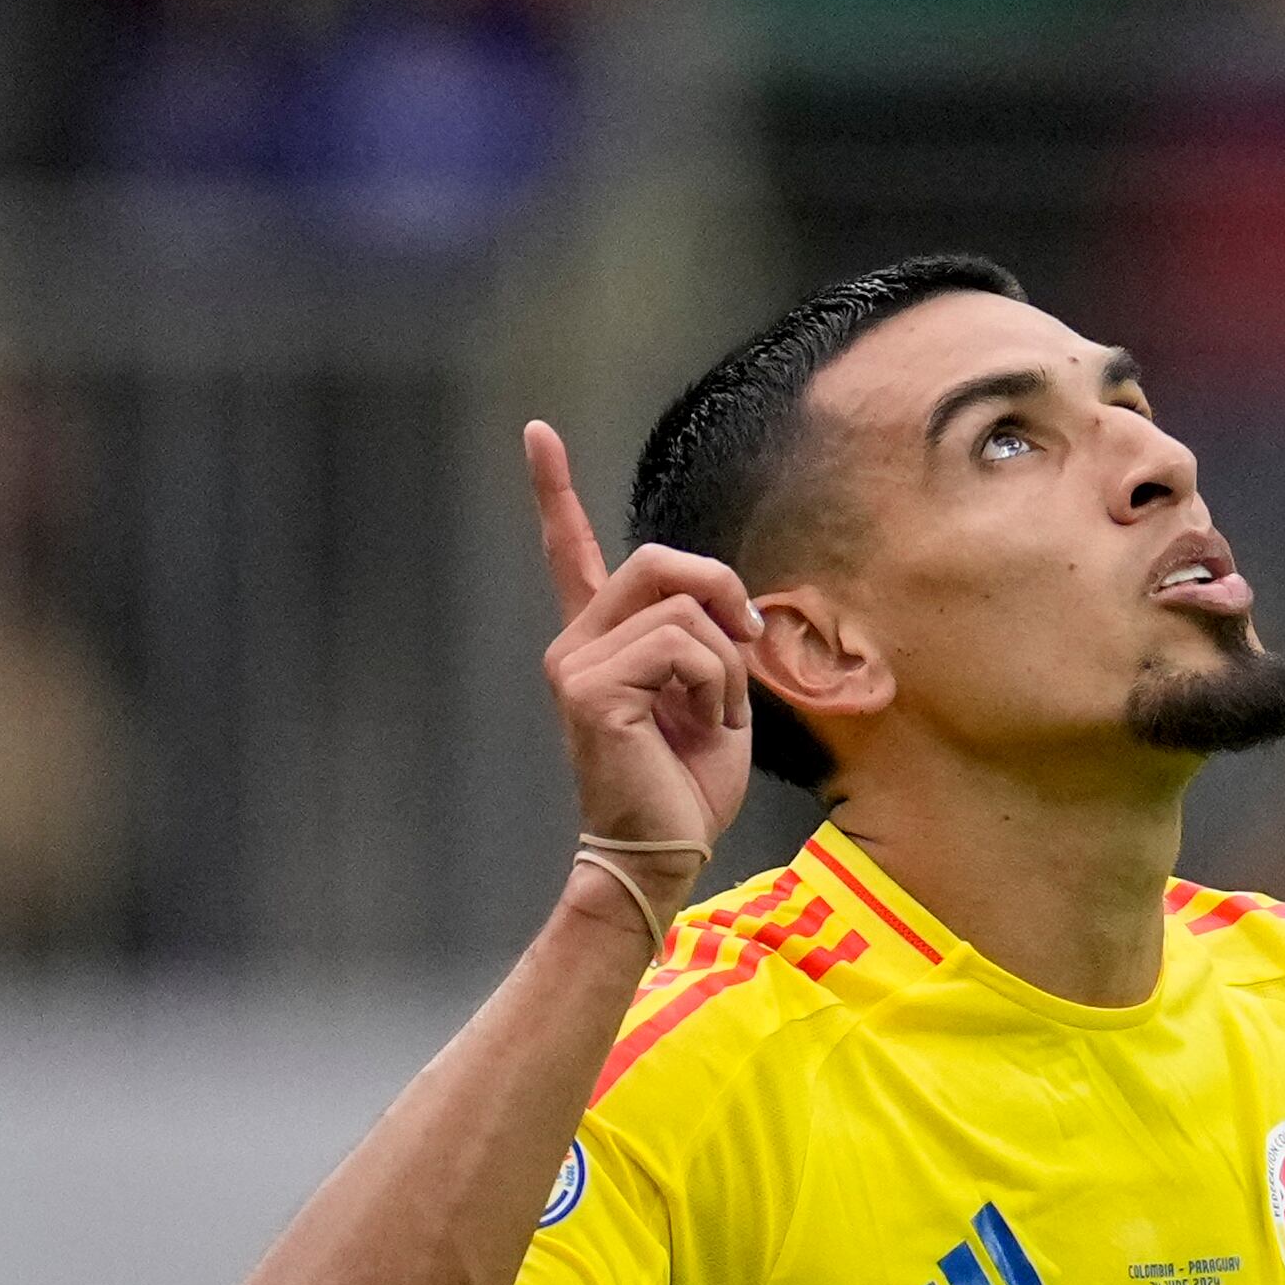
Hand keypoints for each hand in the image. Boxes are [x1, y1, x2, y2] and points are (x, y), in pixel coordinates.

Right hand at [526, 421, 758, 854]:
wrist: (665, 851)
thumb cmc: (688, 783)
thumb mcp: (715, 692)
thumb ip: (709, 635)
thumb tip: (727, 604)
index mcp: (601, 639)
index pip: (571, 552)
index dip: (554, 490)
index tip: (536, 433)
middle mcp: (575, 643)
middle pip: (660, 560)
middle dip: (725, 592)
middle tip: (747, 639)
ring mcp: (575, 663)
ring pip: (684, 609)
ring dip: (727, 664)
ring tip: (710, 715)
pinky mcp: (589, 687)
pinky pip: (685, 647)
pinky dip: (716, 685)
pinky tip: (696, 725)